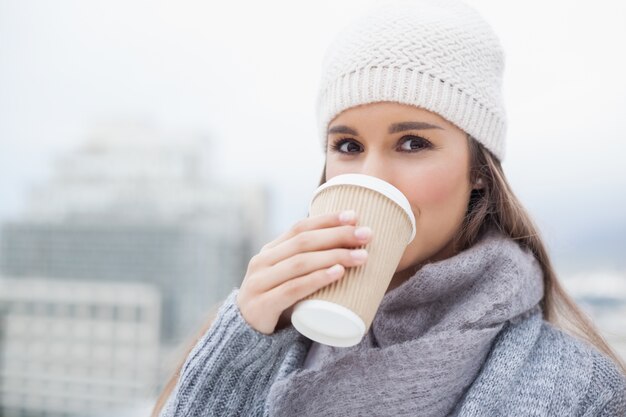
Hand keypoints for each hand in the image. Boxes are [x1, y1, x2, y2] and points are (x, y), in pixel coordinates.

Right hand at [236, 210, 371, 334]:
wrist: (247, 336)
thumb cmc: (278, 303)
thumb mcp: (288, 278)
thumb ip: (309, 264)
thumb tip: (352, 248)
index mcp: (270, 251)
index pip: (300, 228)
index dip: (327, 220)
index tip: (354, 216)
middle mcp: (262, 262)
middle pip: (303, 242)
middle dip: (337, 235)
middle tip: (367, 235)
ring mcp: (259, 283)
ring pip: (300, 263)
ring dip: (334, 256)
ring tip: (361, 256)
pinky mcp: (262, 305)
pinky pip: (293, 289)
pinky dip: (317, 278)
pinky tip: (337, 272)